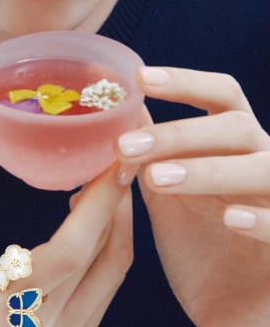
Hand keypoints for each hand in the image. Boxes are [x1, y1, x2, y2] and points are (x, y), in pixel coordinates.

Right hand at [0, 98, 136, 326]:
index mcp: (12, 307)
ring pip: (111, 276)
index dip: (101, 197)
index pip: (76, 248)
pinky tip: (87, 220)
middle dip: (117, 200)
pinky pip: (102, 289)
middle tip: (115, 152)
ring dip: (115, 223)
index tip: (114, 152)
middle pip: (107, 259)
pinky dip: (103, 248)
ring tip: (103, 178)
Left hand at [114, 66, 269, 325]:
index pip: (221, 95)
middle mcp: (264, 161)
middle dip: (179, 133)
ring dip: (209, 170)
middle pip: (236, 126)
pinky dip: (262, 218)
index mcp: (235, 144)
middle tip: (126, 147)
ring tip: (157, 179)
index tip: (140, 78)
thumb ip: (151, 153)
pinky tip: (230, 218)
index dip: (185, 81)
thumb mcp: (167, 193)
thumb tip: (125, 110)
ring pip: (264, 168)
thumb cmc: (198, 243)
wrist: (230, 308)